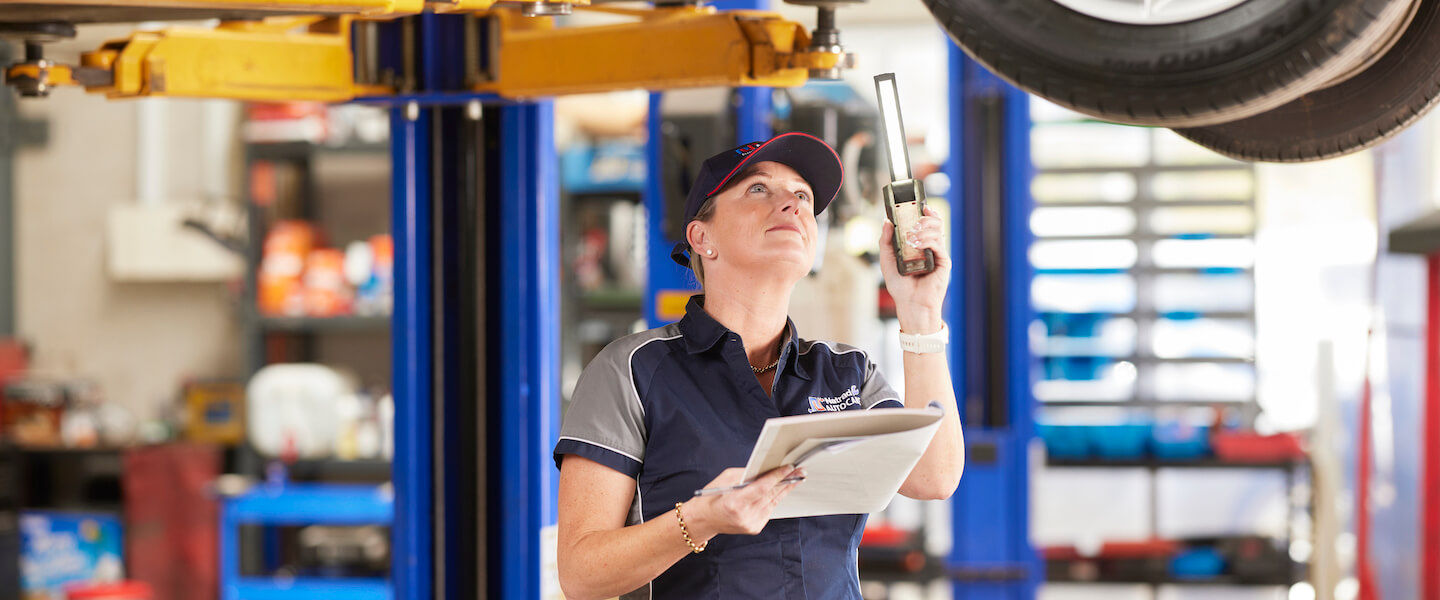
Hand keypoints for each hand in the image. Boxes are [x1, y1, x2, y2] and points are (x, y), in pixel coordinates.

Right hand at [682, 465, 803, 538]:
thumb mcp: (725, 479)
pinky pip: (769, 509)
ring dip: (785, 489)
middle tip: (799, 470)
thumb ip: (746, 475)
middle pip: (771, 495)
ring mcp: (751, 524)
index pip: (762, 488)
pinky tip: (782, 489)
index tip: (789, 467)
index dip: (777, 477)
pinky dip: (775, 498)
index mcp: (735, 503)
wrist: (705, 520)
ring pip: (773, 502)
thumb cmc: (712, 497)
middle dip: (786, 481)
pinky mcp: (755, 527)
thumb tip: (766, 469)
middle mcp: (745, 516)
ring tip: (796, 478)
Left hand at [878, 206, 950, 333]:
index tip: (917, 204)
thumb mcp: (887, 260)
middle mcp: (930, 248)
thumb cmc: (900, 287)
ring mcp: (938, 254)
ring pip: (937, 231)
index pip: (924, 224)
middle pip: (934, 224)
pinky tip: (917, 244)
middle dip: (925, 217)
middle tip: (915, 218)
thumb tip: (886, 221)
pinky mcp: (943, 262)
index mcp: (918, 246)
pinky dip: (928, 240)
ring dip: (924, 228)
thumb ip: (886, 241)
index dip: (922, 212)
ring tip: (912, 235)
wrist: (910, 305)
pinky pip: (939, 244)